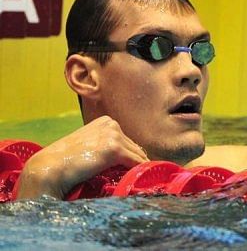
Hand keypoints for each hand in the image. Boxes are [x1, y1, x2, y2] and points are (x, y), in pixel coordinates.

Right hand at [16, 116, 148, 198]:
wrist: (50, 168)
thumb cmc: (66, 161)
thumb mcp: (88, 145)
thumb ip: (104, 145)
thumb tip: (125, 158)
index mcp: (106, 121)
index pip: (127, 141)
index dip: (130, 156)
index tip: (131, 169)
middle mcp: (111, 124)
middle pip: (135, 148)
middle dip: (136, 162)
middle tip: (139, 178)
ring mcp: (113, 135)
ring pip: (138, 156)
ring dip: (139, 169)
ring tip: (140, 181)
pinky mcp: (115, 149)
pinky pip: (137, 163)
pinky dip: (140, 172)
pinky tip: (140, 181)